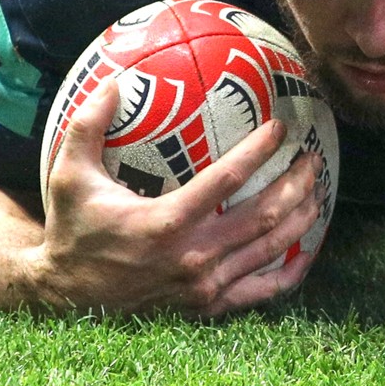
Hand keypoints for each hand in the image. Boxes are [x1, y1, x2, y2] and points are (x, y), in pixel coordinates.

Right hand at [31, 80, 323, 316]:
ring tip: (317, 189)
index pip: (226, 180)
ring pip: (271, 249)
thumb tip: (113, 79)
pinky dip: (290, 269)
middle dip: (296, 183)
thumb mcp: (68, 175)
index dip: (258, 151)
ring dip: (301, 217)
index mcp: (165, 223)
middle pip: (264, 216)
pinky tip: (305, 249)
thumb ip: (88, 125)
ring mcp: (204, 286)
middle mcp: (193, 258)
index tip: (280, 128)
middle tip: (312, 157)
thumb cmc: (73, 229)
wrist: (67, 295)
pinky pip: (263, 290)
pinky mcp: (208, 306)